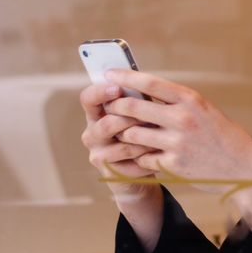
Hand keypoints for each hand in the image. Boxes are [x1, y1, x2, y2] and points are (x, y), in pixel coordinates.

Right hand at [79, 82, 160, 203]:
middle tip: (152, 118)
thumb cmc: (145, 131)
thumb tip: (146, 80)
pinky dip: (149, 158)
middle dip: (132, 119)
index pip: (88, 98)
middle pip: (106, 123)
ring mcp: (98, 153)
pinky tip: (159, 155)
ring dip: (146, 140)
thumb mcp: (142, 112)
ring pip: (122, 144)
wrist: (146, 166)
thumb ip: (138, 99)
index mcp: (98, 113)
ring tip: (162, 137)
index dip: (100, 92)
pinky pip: (132, 163)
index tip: (118, 88)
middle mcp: (92, 133)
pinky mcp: (110, 172)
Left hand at [101, 69, 251, 227]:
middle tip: (107, 107)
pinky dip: (139, 156)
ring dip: (124, 133)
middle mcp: (182, 118)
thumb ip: (179, 103)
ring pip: (132, 133)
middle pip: (133, 107)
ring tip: (124, 133)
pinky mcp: (173, 164)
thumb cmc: (224, 137)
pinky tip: (143, 155)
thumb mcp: (206, 111)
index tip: (108, 75)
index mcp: (192, 100)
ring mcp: (176, 143)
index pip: (150, 83)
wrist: (245, 168)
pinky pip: (143, 157)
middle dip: (115, 106)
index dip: (125, 77)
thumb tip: (144, 93)